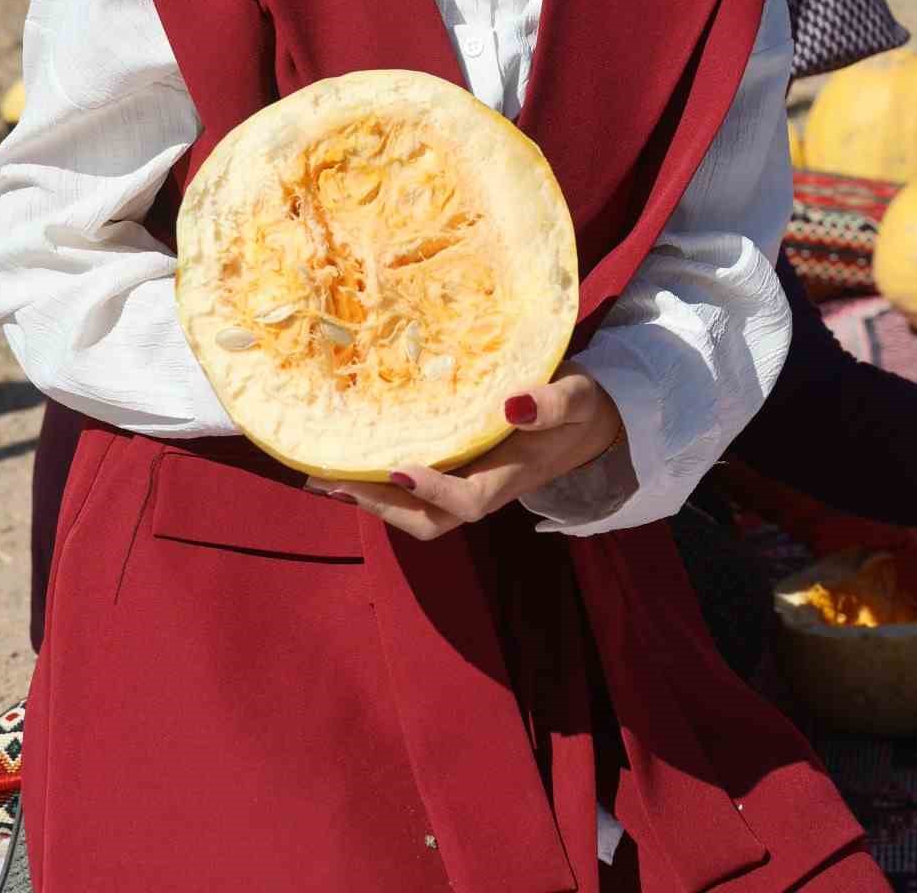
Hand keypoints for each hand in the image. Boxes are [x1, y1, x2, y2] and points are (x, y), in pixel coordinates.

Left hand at [305, 361, 624, 540]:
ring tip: (324, 478)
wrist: (592, 423)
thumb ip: (552, 402)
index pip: (469, 500)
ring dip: (373, 499)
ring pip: (416, 512)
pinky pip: (415, 489)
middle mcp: (485, 487)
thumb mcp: (578, 397)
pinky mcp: (457, 470)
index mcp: (513, 475)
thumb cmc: (581, 407)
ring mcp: (469, 482)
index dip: (434, 492)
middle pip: (430, 520)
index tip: (398, 467)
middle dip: (383, 506)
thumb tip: (512, 405)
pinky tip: (348, 462)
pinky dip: (380, 481)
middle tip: (335, 480)